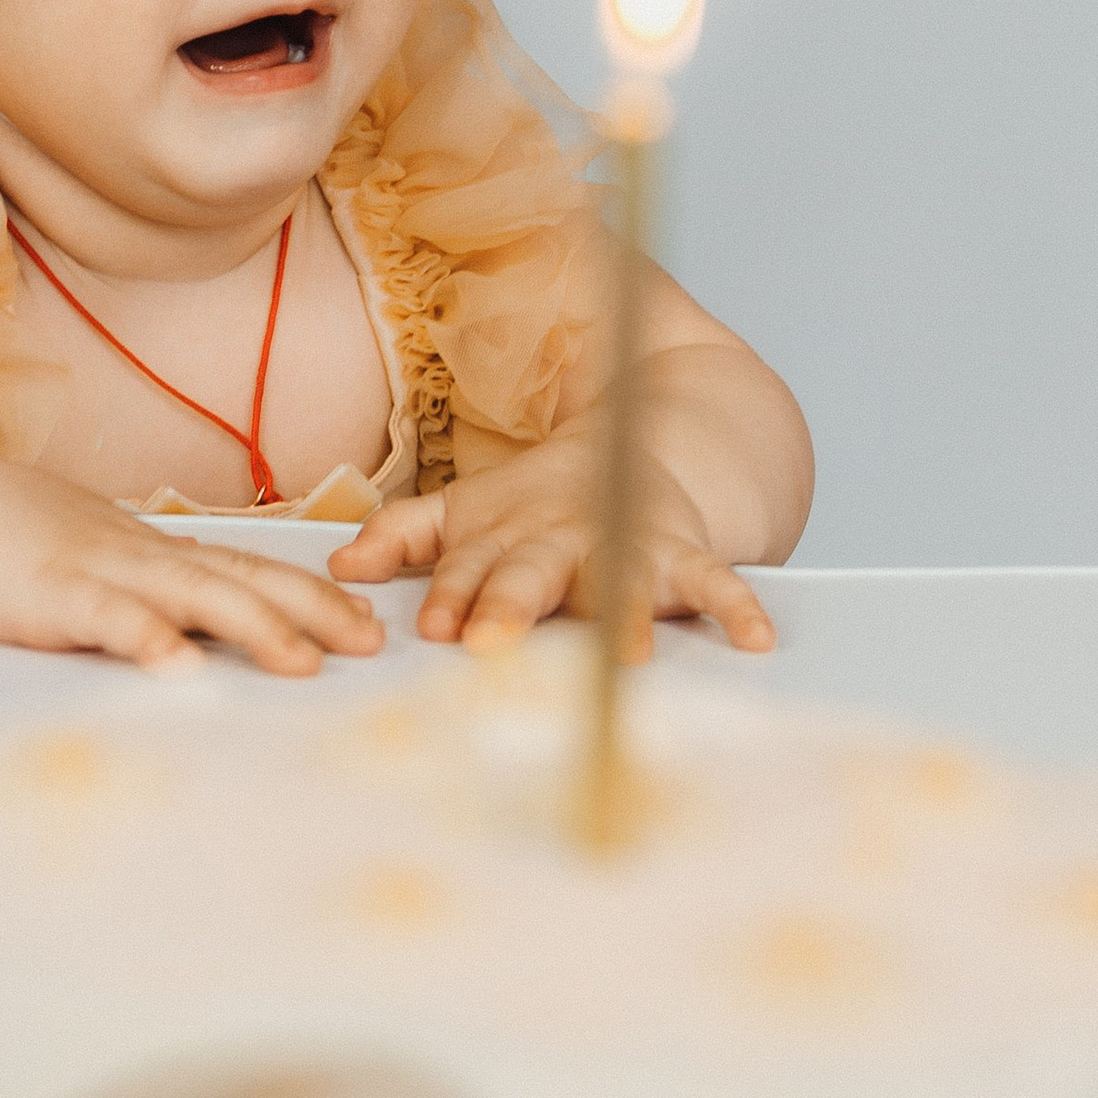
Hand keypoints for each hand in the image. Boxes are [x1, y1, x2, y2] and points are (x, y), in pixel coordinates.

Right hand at [0, 451, 384, 674]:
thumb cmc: (18, 537)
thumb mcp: (100, 556)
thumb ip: (153, 581)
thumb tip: (205, 602)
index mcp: (158, 553)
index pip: (252, 570)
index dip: (315, 597)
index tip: (370, 627)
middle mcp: (144, 557)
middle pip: (244, 580)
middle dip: (313, 613)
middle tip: (370, 644)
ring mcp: (101, 572)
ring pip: (192, 595)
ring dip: (253, 627)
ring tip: (304, 664)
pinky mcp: (51, 596)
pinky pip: (107, 618)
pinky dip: (146, 640)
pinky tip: (178, 668)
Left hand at [328, 432, 774, 656]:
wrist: (632, 445)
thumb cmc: (536, 504)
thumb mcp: (466, 511)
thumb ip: (405, 535)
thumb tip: (340, 565)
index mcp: (506, 534)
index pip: (469, 567)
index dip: (453, 594)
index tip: (435, 629)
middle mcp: (563, 539)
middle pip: (532, 574)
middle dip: (510, 605)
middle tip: (489, 642)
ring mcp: (624, 543)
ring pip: (621, 580)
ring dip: (625, 613)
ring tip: (629, 652)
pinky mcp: (682, 552)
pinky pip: (715, 580)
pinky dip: (738, 606)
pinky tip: (757, 638)